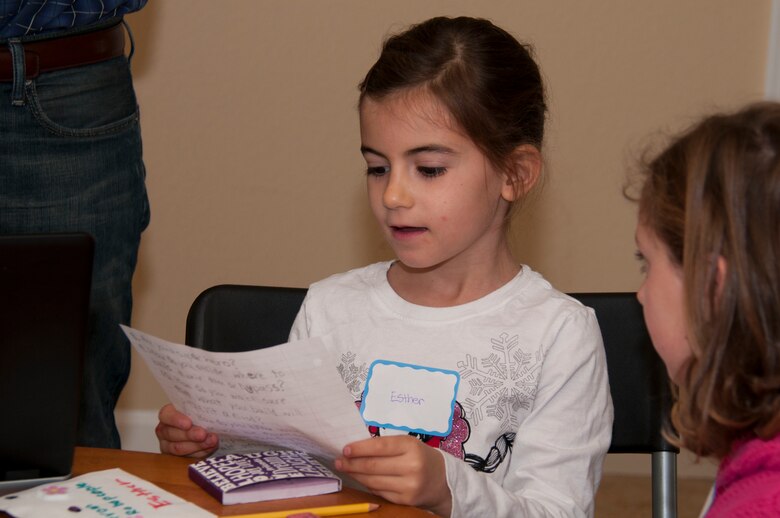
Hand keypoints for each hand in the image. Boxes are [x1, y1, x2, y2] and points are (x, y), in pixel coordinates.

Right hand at [155, 403, 218, 457]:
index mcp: (168, 414)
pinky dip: (200, 452)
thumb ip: (200, 405)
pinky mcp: (175, 457)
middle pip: (172, 434)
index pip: (166, 415)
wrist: (206, 428)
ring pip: (178, 448)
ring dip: (196, 445)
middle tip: (204, 434)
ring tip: (211, 441)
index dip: (176, 419)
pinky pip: (186, 457)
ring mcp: (167, 445)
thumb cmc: (200, 414)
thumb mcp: (198, 408)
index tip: (189, 423)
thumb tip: (216, 398)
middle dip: (189, 435)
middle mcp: (164, 430)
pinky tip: (210, 447)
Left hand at [335, 435, 451, 515]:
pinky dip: (368, 485)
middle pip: (373, 466)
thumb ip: (385, 445)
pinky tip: (361, 479)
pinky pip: (380, 492)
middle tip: (339, 461)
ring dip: (356, 475)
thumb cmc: (420, 456)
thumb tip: (355, 450)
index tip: (345, 449)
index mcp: (411, 447)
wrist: (442, 479)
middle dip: (352, 464)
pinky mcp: (406, 500)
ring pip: (373, 481)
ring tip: (346, 469)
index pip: (380, 447)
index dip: (360, 449)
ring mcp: (409, 486)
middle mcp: (412, 467)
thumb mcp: (408, 444)